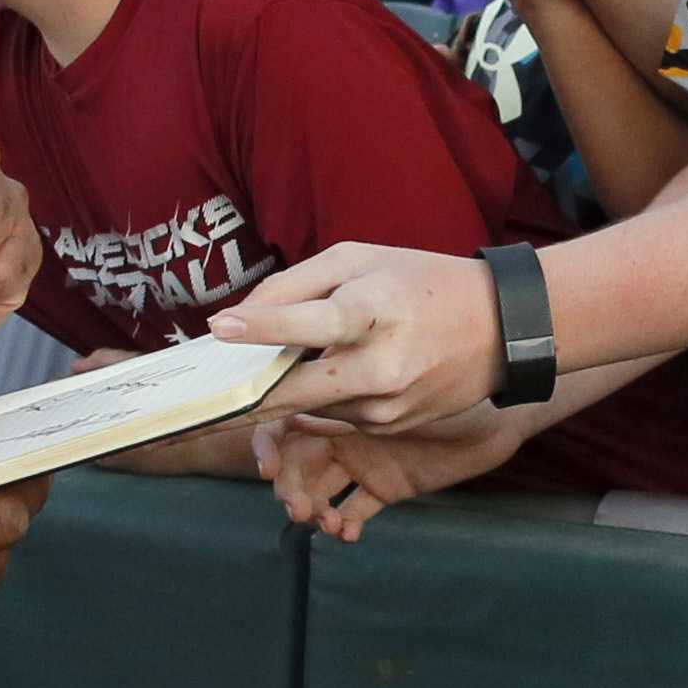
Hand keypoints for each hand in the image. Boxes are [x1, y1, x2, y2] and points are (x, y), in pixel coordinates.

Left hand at [206, 241, 499, 430]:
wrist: (500, 330)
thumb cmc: (420, 282)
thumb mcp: (360, 260)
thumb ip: (296, 285)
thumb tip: (238, 317)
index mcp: (375, 311)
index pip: (312, 322)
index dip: (264, 328)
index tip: (219, 329)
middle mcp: (381, 366)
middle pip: (295, 391)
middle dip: (240, 401)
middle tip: (187, 411)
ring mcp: (386, 405)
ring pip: (306, 407)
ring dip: (275, 397)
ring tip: (249, 376)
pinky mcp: (388, 427)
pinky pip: (330, 417)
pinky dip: (311, 401)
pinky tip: (313, 378)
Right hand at [252, 406, 521, 539]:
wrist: (495, 414)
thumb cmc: (451, 386)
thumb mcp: (401, 386)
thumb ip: (355, 397)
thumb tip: (316, 404)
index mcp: (337, 403)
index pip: (285, 425)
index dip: (269, 447)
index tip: (268, 469)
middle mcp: (343, 432)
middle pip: (297, 464)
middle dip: (291, 489)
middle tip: (301, 509)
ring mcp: (363, 461)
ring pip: (320, 491)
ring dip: (314, 510)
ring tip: (326, 524)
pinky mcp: (385, 486)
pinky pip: (356, 509)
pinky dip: (346, 523)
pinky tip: (350, 533)